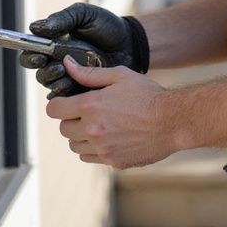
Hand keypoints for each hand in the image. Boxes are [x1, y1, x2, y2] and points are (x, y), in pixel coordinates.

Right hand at [18, 2, 147, 97]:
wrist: (131, 42)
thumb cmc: (106, 25)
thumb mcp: (84, 15)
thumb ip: (62, 18)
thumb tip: (35, 27)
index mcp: (55, 44)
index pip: (33, 52)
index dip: (30, 56)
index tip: (38, 55)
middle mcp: (59, 62)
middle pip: (39, 72)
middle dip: (44, 71)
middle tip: (56, 66)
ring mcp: (71, 77)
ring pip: (51, 86)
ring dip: (55, 82)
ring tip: (66, 73)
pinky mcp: (83, 90)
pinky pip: (68, 98)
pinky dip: (67, 95)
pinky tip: (75, 87)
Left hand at [46, 57, 174, 168]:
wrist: (172, 121)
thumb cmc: (147, 95)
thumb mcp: (119, 76)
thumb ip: (89, 73)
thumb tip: (67, 64)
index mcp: (91, 105)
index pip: (54, 110)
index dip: (57, 104)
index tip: (65, 103)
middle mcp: (92, 130)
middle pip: (63, 129)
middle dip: (70, 120)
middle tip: (86, 113)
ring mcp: (102, 148)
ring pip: (74, 146)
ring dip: (80, 136)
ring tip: (99, 125)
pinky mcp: (112, 161)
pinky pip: (90, 157)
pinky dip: (93, 149)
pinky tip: (108, 137)